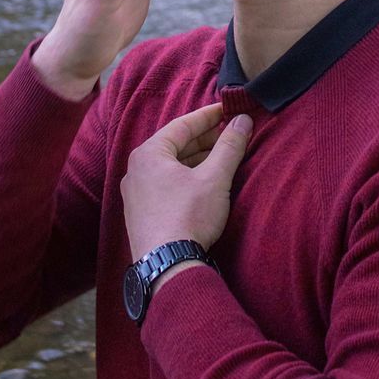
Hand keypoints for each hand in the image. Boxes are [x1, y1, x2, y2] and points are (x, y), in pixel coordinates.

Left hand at [120, 101, 253, 262]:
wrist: (167, 268)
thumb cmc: (188, 216)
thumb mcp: (214, 178)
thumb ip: (230, 145)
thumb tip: (243, 120)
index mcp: (149, 154)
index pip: (182, 125)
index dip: (209, 116)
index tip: (228, 110)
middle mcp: (136, 170)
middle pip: (175, 145)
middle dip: (204, 139)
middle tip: (229, 135)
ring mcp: (136, 194)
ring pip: (170, 167)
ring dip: (197, 160)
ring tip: (222, 158)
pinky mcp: (140, 215)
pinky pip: (165, 184)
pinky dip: (186, 178)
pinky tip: (204, 184)